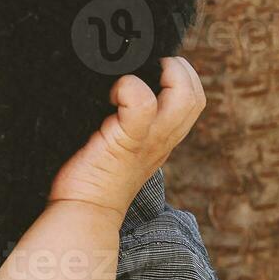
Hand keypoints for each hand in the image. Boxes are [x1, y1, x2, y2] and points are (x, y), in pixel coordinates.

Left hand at [47, 56, 205, 217]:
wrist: (82, 213)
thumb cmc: (91, 176)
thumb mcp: (119, 144)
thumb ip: (126, 120)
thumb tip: (112, 86)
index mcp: (163, 138)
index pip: (192, 99)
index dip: (179, 76)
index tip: (150, 68)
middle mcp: (163, 139)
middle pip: (196, 96)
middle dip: (179, 69)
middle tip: (146, 67)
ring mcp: (148, 141)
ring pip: (185, 97)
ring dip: (165, 74)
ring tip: (133, 76)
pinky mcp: (125, 142)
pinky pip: (143, 105)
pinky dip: (129, 88)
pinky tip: (110, 95)